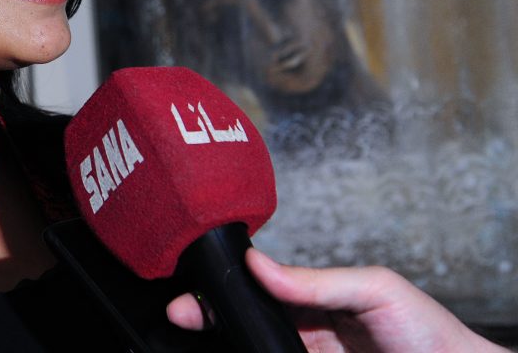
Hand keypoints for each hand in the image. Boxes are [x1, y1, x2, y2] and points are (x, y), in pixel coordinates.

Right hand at [166, 248, 506, 352]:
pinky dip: (250, 350)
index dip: (224, 289)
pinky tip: (230, 345)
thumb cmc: (429, 333)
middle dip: (209, 316)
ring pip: (255, 344)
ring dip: (225, 339)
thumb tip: (260, 264)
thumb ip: (316, 281)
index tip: (192, 292)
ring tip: (196, 333)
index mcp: (316, 300)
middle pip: (248, 322)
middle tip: (179, 315)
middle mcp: (307, 331)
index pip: (259, 290)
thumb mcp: (374, 289)